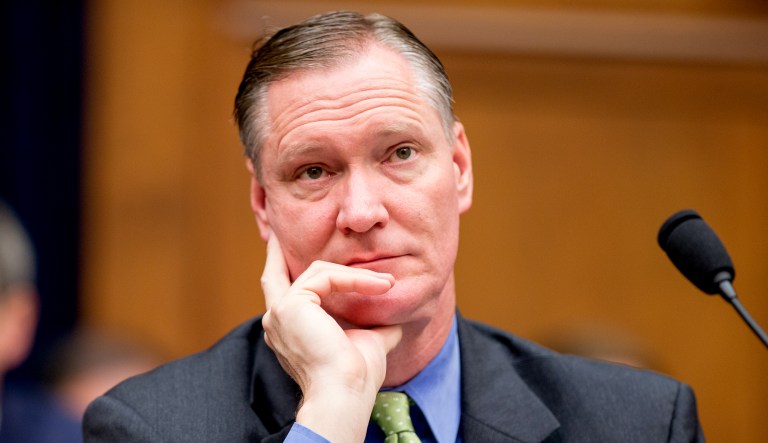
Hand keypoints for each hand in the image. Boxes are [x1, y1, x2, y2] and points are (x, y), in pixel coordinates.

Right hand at [261, 235, 402, 441]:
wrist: (345, 392)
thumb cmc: (355, 375)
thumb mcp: (366, 341)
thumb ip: (373, 324)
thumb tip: (395, 315)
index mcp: (288, 331)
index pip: (286, 293)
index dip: (293, 271)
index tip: (308, 255)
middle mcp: (276, 321)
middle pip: (273, 275)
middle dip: (278, 252)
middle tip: (281, 232)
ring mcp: (279, 312)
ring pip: (316, 272)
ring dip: (355, 274)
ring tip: (387, 283)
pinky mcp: (291, 304)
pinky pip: (327, 276)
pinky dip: (355, 279)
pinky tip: (380, 286)